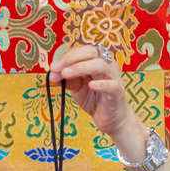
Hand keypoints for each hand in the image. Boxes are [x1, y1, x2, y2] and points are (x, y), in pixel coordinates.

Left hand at [48, 44, 146, 158]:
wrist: (110, 119)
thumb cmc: (94, 99)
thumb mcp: (76, 87)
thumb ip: (66, 79)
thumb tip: (52, 74)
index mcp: (96, 60)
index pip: (81, 51)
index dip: (66, 56)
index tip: (52, 67)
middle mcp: (107, 64)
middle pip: (91, 52)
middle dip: (70, 58)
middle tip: (55, 68)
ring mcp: (114, 77)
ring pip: (100, 65)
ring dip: (80, 67)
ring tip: (65, 74)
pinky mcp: (118, 91)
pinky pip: (112, 85)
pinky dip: (101, 84)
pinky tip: (90, 85)